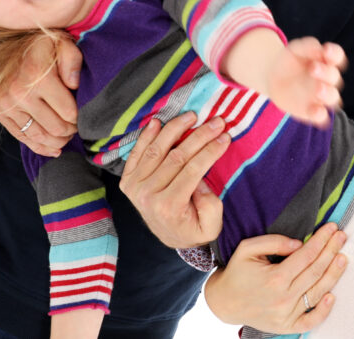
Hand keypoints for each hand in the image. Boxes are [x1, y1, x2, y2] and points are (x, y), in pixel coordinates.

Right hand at [0, 33, 81, 155]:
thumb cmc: (40, 44)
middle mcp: (19, 93)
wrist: (5, 42)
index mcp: (37, 75)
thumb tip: (75, 85)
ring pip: (39, 136)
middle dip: (71, 130)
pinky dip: (40, 147)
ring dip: (58, 141)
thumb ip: (72, 60)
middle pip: (56, 128)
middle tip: (77, 126)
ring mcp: (6, 104)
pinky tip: (54, 148)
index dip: (80, 117)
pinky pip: (21, 138)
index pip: (68, 112)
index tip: (84, 113)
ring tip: (67, 135)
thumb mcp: (60, 42)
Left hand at [119, 112, 229, 247]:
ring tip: (191, 116)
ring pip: (156, 150)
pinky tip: (157, 122)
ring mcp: (135, 187)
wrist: (169, 237)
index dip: (210, 150)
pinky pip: (137, 154)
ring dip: (175, 129)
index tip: (225, 136)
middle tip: (217, 122)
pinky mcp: (128, 181)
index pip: (192, 170)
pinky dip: (146, 136)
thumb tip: (201, 179)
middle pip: (176, 156)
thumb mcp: (210, 227)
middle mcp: (148, 196)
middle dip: (200, 136)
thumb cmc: (193, 229)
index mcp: (169, 207)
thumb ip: (210, 206)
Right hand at [204, 223, 346, 333]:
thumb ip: (274, 242)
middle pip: (316, 271)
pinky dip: (323, 311)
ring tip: (343, 258)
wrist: (224, 302)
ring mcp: (286, 314)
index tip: (331, 228)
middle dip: (331, 251)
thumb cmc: (237, 272)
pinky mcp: (287, 326)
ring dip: (334, 274)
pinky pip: (310, 321)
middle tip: (341, 237)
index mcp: (275, 277)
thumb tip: (299, 244)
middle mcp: (283, 297)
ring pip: (317, 292)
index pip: (307, 255)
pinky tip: (332, 295)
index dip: (321, 240)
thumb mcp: (248, 249)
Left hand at [268, 38, 345, 125]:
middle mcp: (327, 80)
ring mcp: (321, 97)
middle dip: (326, 73)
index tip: (326, 51)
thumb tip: (320, 49)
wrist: (273, 79)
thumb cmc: (289, 61)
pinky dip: (321, 115)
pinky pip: (323, 116)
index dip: (335, 54)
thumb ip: (307, 46)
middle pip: (334, 77)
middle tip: (313, 69)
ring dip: (328, 94)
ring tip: (318, 89)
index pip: (337, 57)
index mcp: (325, 62)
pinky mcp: (313, 112)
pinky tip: (314, 110)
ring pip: (334, 98)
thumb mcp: (294, 49)